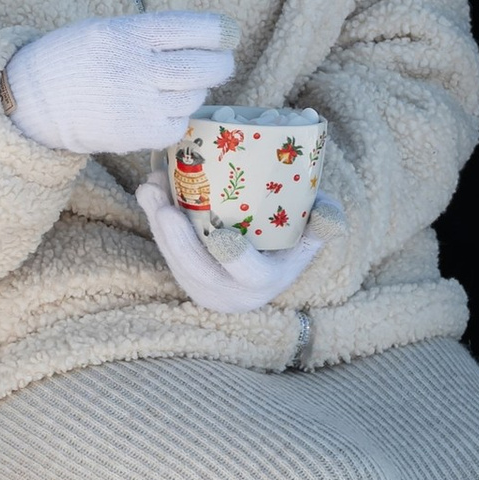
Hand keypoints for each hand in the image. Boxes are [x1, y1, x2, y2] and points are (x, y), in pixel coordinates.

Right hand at [1, 12, 236, 156]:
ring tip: (174, 85)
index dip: (220, 32)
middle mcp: (135, 69)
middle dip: (220, 64)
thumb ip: (152, 34)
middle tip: (221, 62)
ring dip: (194, 90)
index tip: (229, 33)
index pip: (193, 29)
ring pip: (193, 97)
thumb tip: (209, 39)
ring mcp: (138, 105)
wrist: (36, 101)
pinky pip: (178, 124)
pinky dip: (177, 115)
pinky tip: (159, 107)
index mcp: (127, 34)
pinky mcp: (139, 134)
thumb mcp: (108, 29)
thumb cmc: (76, 58)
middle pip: (203, 68)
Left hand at [138, 180, 343, 317]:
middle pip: (198, 270)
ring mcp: (199, 284)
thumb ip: (324, 223)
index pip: (249, 274)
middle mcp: (227, 291)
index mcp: (262, 283)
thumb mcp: (309, 237)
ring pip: (174, 258)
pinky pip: (163, 248)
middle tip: (167, 208)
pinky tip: (150, 190)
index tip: (220, 234)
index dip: (234, 258)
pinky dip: (154, 220)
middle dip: (179, 241)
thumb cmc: (287, 244)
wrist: (257, 269)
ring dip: (158, 225)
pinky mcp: (180, 272)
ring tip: (151, 188)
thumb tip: (328, 211)